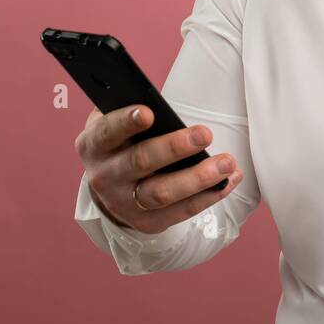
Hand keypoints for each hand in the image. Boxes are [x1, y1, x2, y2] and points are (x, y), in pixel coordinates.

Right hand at [74, 104, 241, 233]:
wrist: (114, 185)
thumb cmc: (124, 141)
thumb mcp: (118, 122)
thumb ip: (132, 109)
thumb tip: (159, 101)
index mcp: (93, 145)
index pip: (106, 132)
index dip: (125, 122)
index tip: (148, 112)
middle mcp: (104, 176)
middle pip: (140, 162)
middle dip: (174, 148)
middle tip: (205, 134)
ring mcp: (123, 203)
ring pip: (162, 193)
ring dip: (198, 178)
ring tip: (226, 162)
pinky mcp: (147, 222)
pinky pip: (181, 211)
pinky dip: (209, 195)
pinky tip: (230, 179)